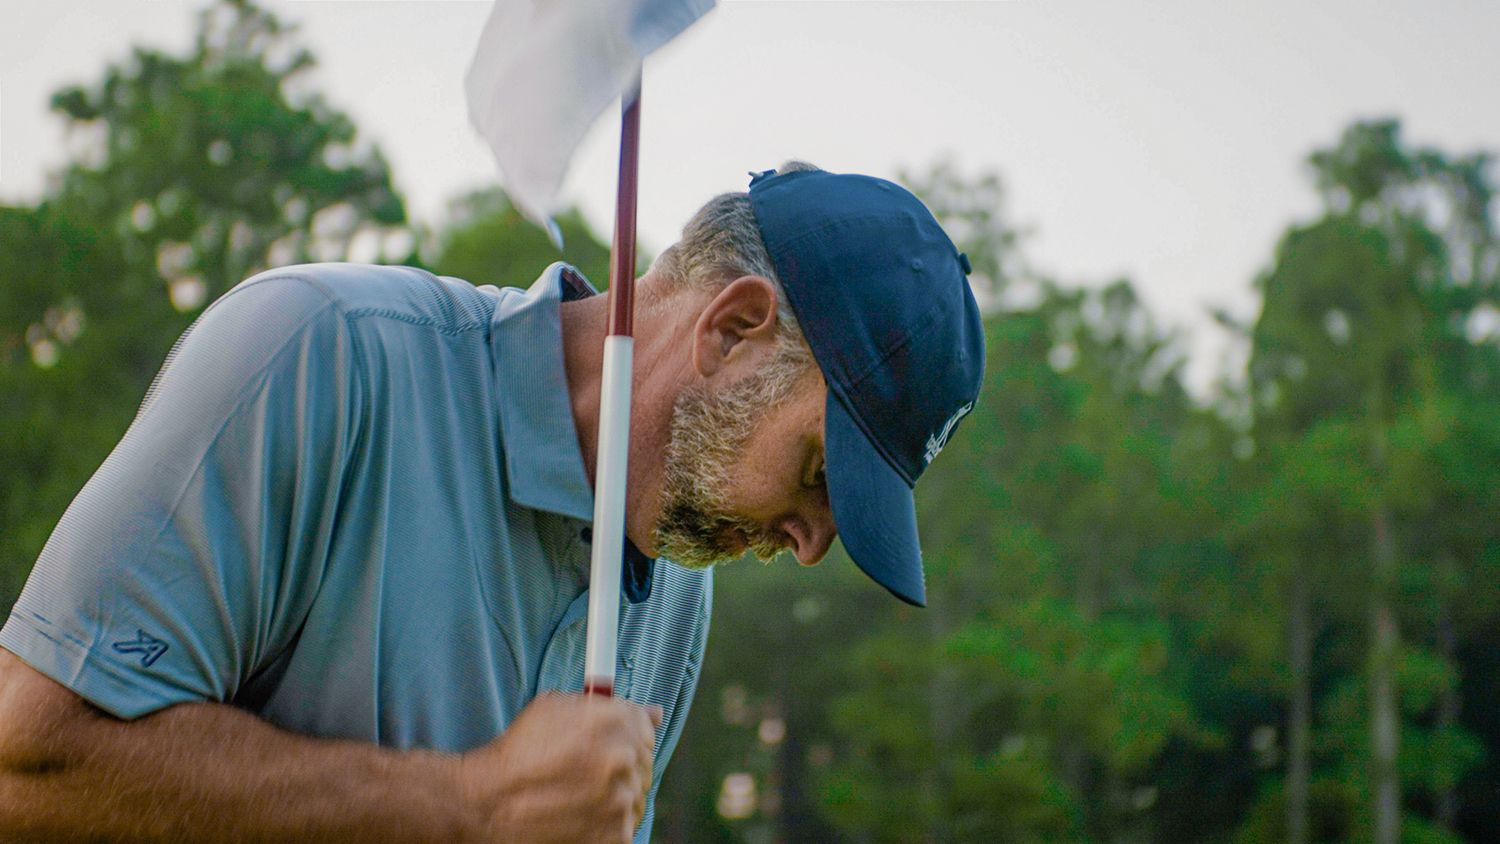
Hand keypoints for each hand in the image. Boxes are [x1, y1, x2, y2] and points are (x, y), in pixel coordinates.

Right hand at [458, 692, 662, 842]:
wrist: (488, 802)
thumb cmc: (517, 754)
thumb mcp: (554, 708)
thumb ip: (606, 706)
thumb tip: (654, 712)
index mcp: (612, 721)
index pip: (646, 726)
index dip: (627, 736)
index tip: (612, 745)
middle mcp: (622, 758)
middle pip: (643, 761)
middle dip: (621, 766)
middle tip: (587, 774)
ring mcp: (621, 800)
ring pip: (637, 796)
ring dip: (617, 796)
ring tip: (580, 796)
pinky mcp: (616, 835)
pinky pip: (626, 826)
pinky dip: (609, 824)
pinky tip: (581, 815)